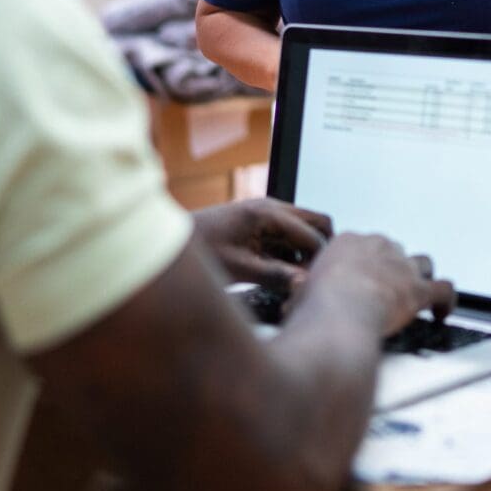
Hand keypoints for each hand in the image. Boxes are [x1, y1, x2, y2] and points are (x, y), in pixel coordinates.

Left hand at [191, 198, 331, 292]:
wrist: (170, 242)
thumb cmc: (201, 251)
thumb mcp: (240, 268)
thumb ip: (276, 275)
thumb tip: (305, 283)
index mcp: (267, 213)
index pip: (312, 234)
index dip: (318, 259)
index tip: (314, 282)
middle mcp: (271, 207)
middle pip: (317, 222)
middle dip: (320, 249)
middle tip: (312, 276)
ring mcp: (267, 213)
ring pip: (305, 228)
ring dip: (305, 251)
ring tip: (294, 279)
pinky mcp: (261, 223)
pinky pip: (288, 235)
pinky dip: (292, 252)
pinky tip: (280, 274)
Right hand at [296, 234, 456, 335]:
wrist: (339, 312)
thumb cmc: (315, 305)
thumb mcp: (300, 294)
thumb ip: (302, 296)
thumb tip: (293, 309)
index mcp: (346, 244)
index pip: (361, 246)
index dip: (363, 264)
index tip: (358, 280)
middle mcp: (377, 247)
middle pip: (392, 251)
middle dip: (391, 268)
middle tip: (385, 289)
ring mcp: (401, 267)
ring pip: (422, 263)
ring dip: (421, 277)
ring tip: (418, 292)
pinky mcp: (419, 289)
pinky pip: (444, 290)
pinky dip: (446, 301)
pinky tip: (442, 312)